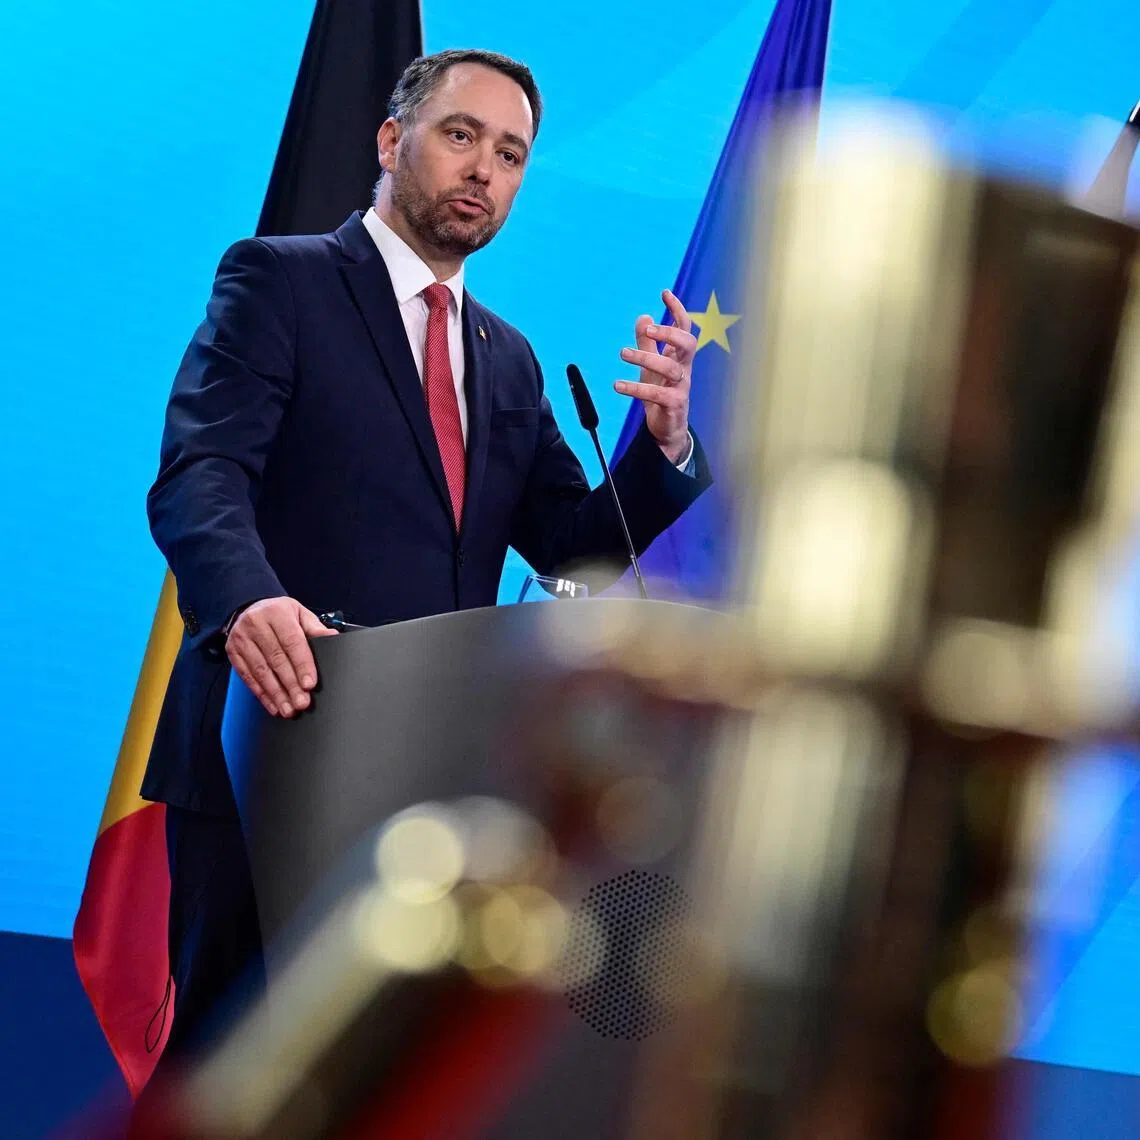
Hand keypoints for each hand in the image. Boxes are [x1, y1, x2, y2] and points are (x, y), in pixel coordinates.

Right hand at [225, 597, 337, 716]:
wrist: (249, 608)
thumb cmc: (278, 613)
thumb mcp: (298, 613)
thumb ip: (314, 627)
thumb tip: (332, 636)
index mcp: (276, 613)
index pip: (292, 642)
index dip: (302, 665)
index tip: (310, 684)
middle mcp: (256, 624)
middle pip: (276, 660)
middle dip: (290, 685)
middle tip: (302, 702)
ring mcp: (241, 639)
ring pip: (261, 671)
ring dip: (276, 694)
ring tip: (288, 709)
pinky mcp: (232, 652)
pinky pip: (247, 677)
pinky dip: (261, 694)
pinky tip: (273, 705)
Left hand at [614, 289, 694, 462]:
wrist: (668, 429)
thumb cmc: (662, 393)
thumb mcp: (651, 366)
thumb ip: (647, 343)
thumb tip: (643, 315)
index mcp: (680, 357)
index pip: (685, 328)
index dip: (677, 310)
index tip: (665, 293)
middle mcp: (684, 369)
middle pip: (687, 344)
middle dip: (669, 333)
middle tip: (647, 329)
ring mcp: (680, 388)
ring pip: (670, 368)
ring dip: (646, 358)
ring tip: (622, 353)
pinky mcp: (672, 405)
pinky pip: (657, 394)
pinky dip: (636, 388)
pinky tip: (618, 385)